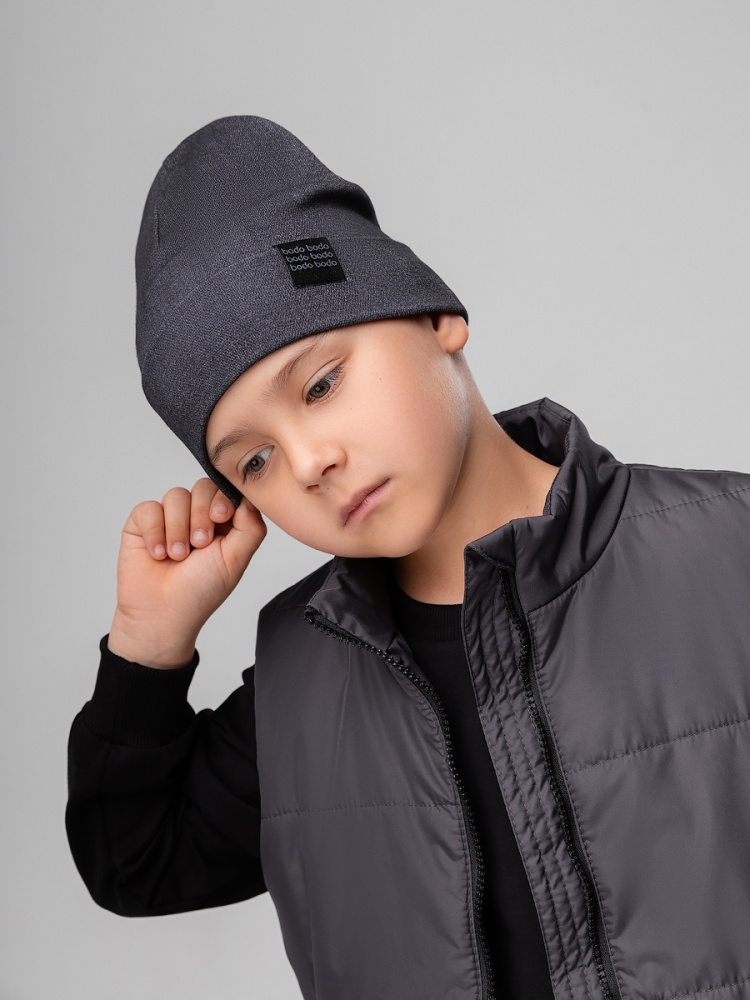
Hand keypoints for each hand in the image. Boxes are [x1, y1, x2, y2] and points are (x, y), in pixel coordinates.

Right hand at [108, 478, 266, 667]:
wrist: (162, 614)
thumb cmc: (200, 592)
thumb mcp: (235, 560)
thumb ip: (250, 528)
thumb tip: (251, 499)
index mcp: (222, 523)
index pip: (227, 490)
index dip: (224, 499)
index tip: (221, 517)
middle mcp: (196, 516)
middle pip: (203, 487)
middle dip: (201, 515)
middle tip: (199, 545)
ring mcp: (169, 518)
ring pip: (176, 496)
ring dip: (178, 528)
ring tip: (177, 557)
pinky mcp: (142, 523)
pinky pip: (149, 508)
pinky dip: (154, 532)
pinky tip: (157, 554)